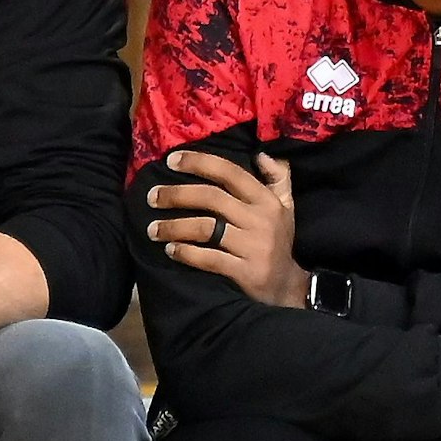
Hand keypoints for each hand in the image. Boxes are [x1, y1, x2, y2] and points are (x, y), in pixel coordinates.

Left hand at [147, 151, 307, 306]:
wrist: (288, 287)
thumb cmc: (278, 240)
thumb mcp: (285, 206)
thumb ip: (277, 177)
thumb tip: (260, 153)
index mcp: (266, 200)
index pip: (230, 173)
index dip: (199, 163)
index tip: (171, 160)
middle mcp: (260, 219)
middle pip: (211, 198)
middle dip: (176, 195)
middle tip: (152, 197)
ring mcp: (254, 246)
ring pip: (205, 228)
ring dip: (173, 227)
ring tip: (152, 229)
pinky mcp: (246, 272)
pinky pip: (209, 258)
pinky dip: (186, 253)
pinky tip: (170, 250)